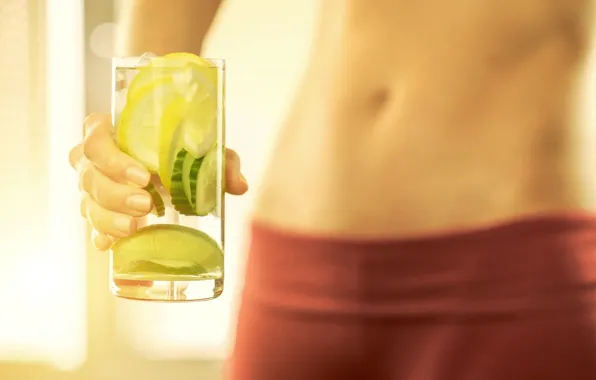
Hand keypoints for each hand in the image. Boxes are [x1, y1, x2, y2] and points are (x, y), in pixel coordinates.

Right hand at [69, 113, 248, 250]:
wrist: (164, 170)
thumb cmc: (178, 152)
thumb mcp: (203, 151)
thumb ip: (222, 162)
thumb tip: (239, 185)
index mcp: (112, 132)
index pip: (96, 138)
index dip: (114, 159)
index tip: (143, 176)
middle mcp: (94, 159)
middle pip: (89, 175)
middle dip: (115, 194)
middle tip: (145, 205)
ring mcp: (91, 187)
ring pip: (88, 203)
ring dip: (108, 218)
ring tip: (133, 227)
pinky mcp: (96, 211)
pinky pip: (91, 226)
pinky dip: (102, 236)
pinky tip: (112, 245)